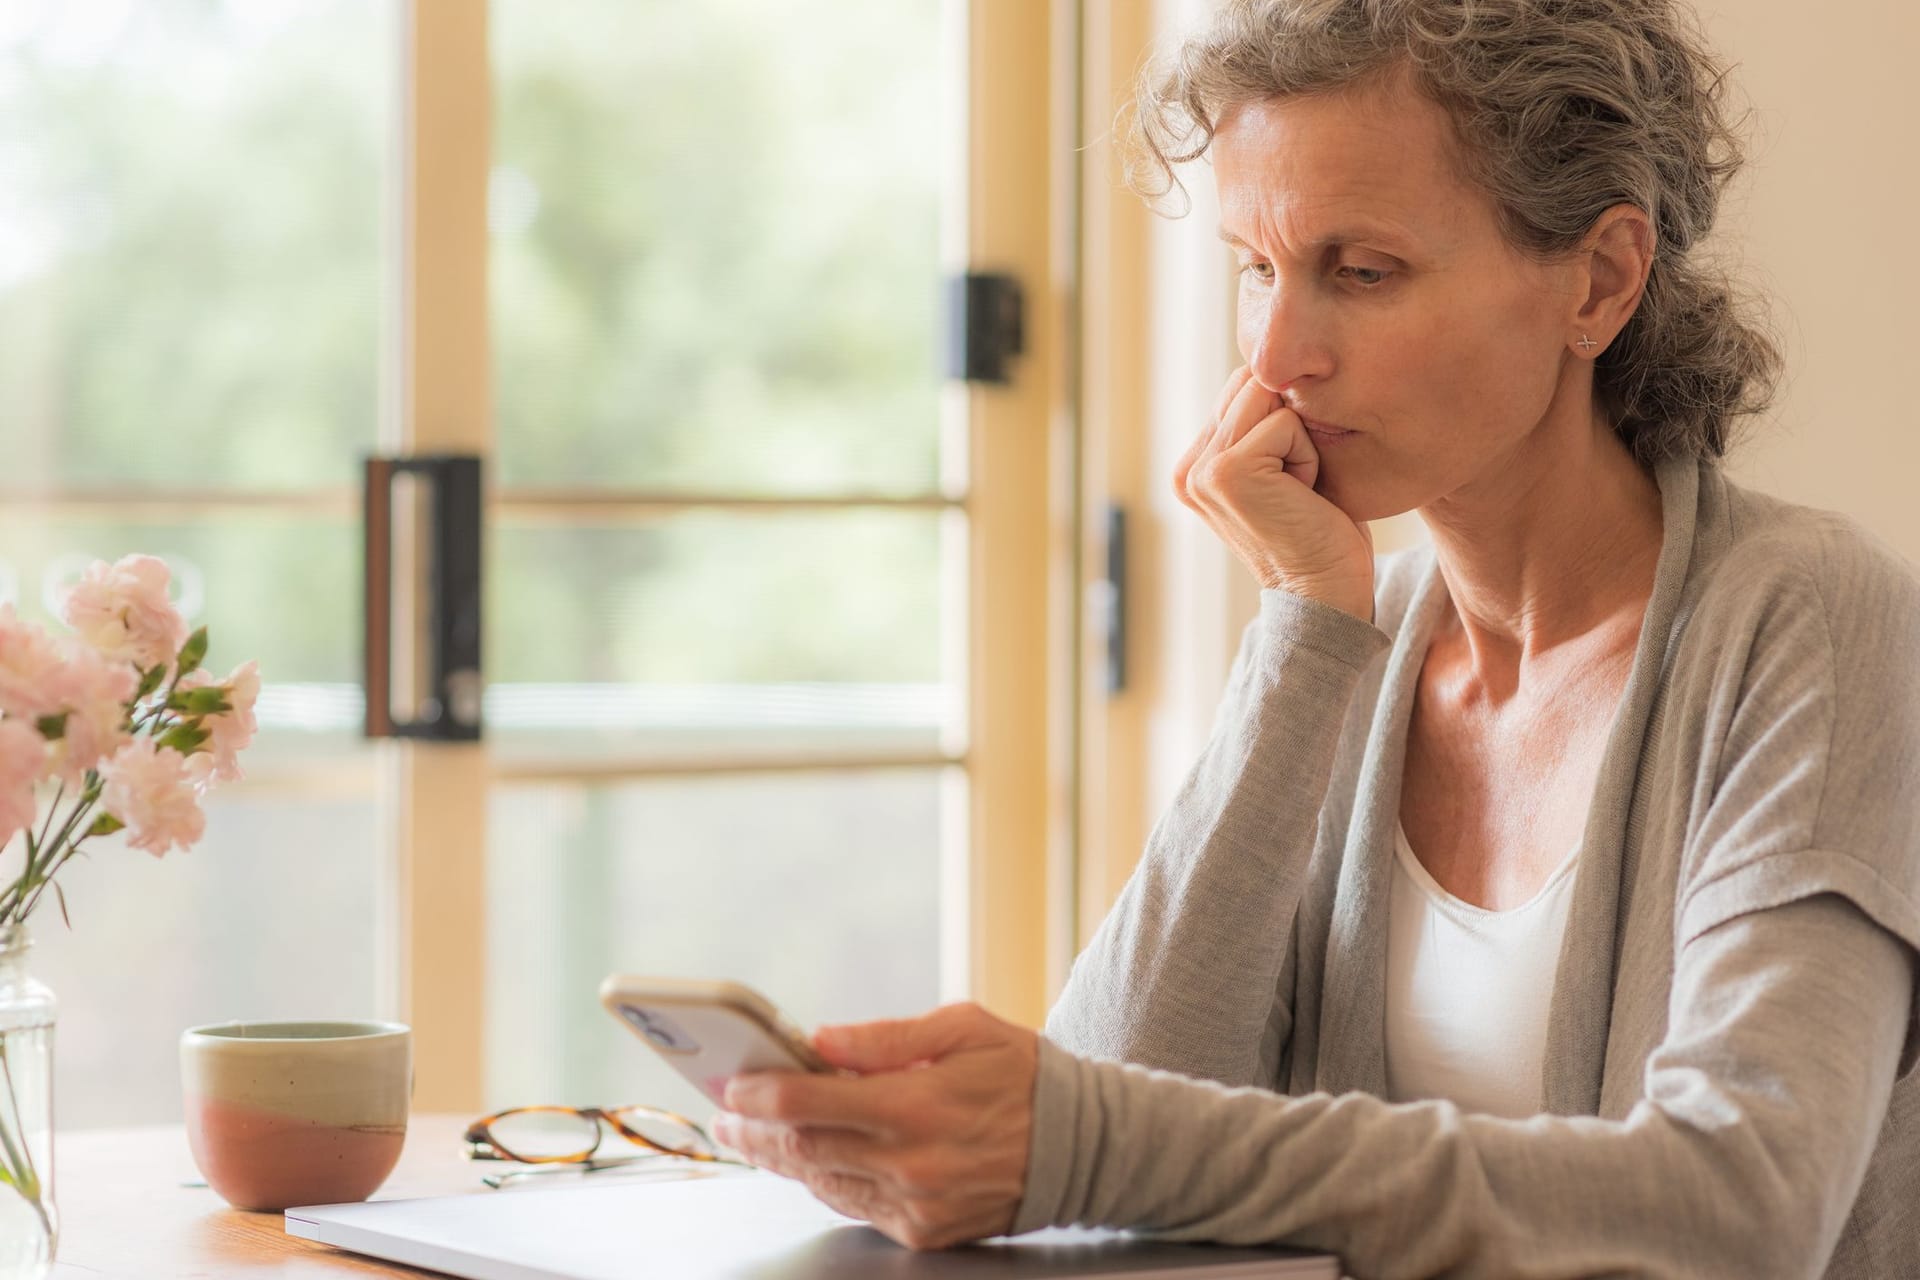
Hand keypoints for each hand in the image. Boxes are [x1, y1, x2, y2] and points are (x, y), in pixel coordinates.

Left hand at [711, 1001, 1037, 1250]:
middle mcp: (911, 1164)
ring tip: (753, 1135)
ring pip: (823, 1182)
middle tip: (725, 1115)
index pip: (808, 1104)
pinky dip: (826, 1181)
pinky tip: (810, 1160)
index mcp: (917, 1105)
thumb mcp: (963, 1029)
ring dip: (781, 1159)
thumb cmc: (1021, 1074)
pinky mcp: (924, 1232)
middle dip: (754, 1132)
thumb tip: (819, 1042)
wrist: (1082, 1145)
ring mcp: (916, 1205)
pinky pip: (856, 1207)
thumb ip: (885, 1038)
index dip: (759, 1094)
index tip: (732, 1083)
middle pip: (803, 1150)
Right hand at [1174, 366, 1375, 620]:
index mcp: (1193, 468)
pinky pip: (1285, 422)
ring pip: (1267, 398)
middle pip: (1250, 385)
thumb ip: (1259, 427)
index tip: (1288, 482)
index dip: (1283, 422)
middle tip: (1295, 486)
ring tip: (1298, 488)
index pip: (1240, 390)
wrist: (1325, 594)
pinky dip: (1309, 456)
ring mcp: (1202, 470)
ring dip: (1299, 439)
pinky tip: (1302, 496)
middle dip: (1289, 425)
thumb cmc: (1318, 533)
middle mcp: (1188, 469)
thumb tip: (1269, 367)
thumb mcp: (1280, 470)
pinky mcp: (1226, 471)